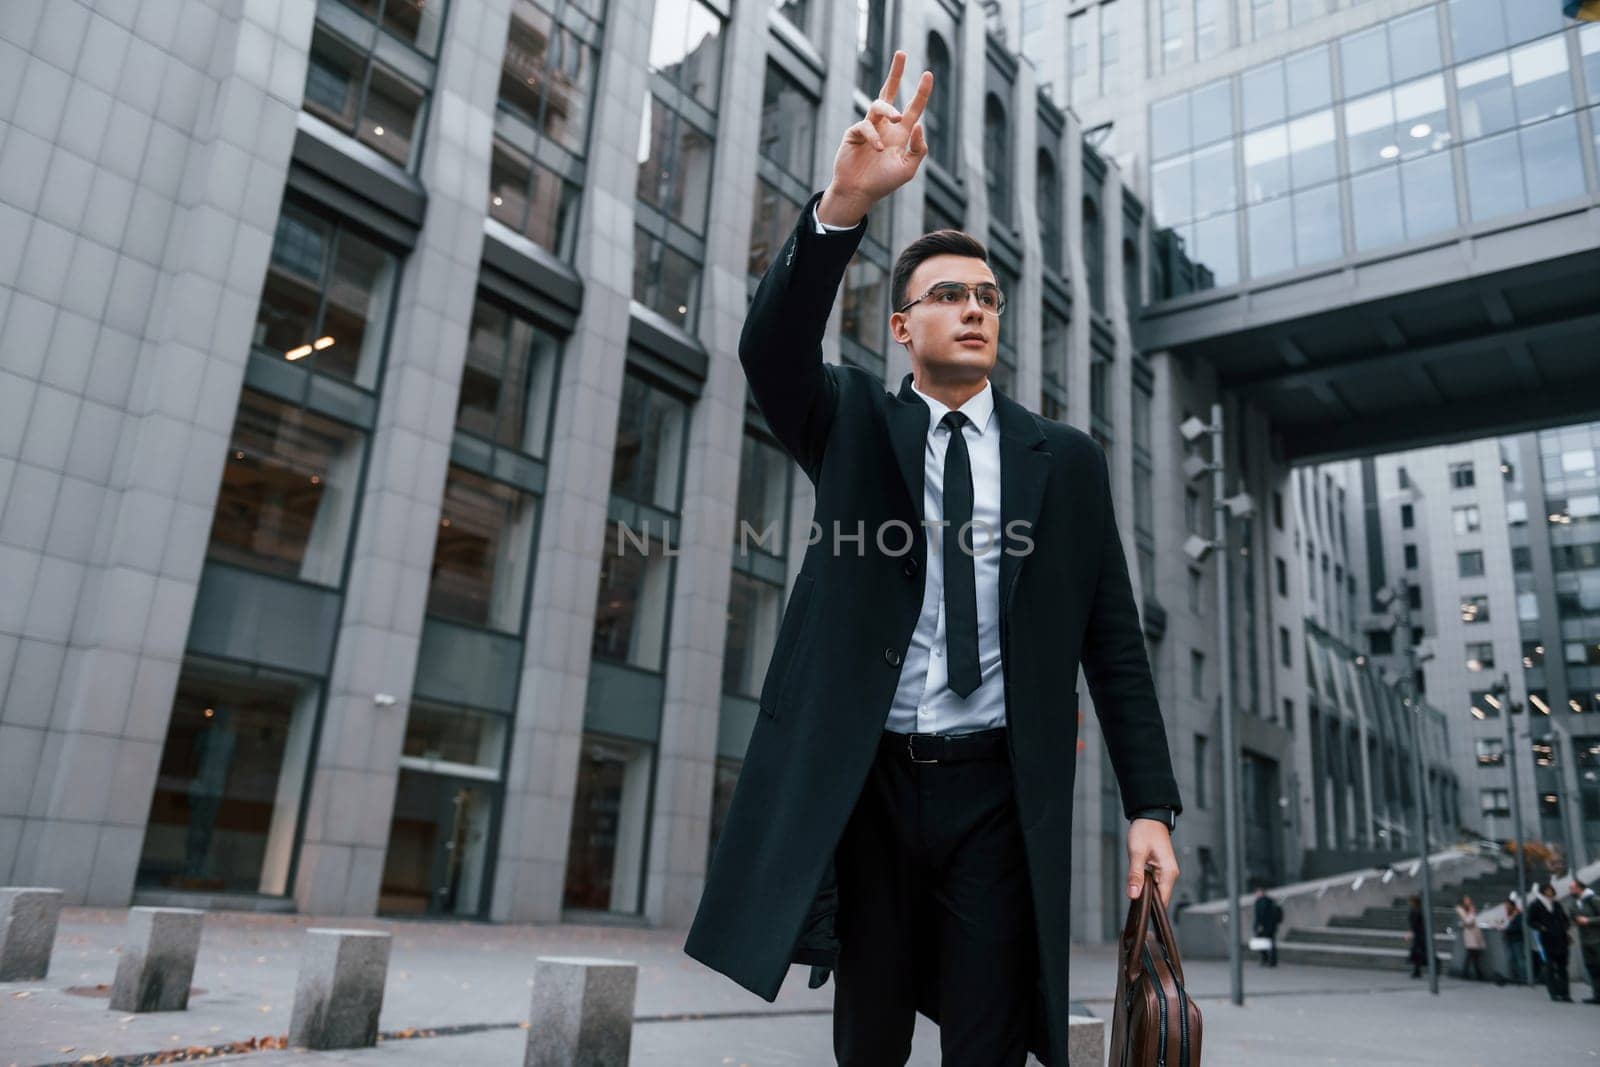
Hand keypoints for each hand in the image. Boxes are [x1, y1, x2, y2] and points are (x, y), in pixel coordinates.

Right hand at [817, 50, 931, 225]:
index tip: (929, 74)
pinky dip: (874, 136)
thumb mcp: (908, 169)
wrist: (859, 194)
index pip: (914, 108)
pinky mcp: (854, 133)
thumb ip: (918, 149)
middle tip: (902, 54)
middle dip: (896, 73)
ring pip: (879, 105)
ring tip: (897, 119)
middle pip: (890, 92)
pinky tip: (878, 149)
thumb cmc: (883, 183)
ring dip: (890, 109)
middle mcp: (885, 126)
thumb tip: (919, 125)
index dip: (922, 92)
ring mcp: (869, 127)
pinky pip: (866, 126)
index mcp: (901, 133)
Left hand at [1127, 819, 1178, 904]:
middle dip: (1147, 901)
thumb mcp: (1137, 852)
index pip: (1163, 900)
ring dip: (1146, 893)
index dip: (1151, 908)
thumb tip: (1134, 895)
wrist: (1149, 817)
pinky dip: (1146, 885)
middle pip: (1160, 897)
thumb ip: (1135, 875)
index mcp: (1168, 872)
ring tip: (1133, 892)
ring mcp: (1166, 872)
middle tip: (1132, 901)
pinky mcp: (1161, 869)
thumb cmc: (1145, 831)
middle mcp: (1170, 874)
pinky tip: (1137, 884)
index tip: (1139, 912)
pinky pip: (1154, 883)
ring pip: (1156, 890)